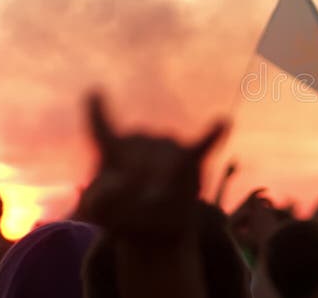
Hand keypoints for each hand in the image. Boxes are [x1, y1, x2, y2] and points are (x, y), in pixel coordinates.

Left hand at [79, 93, 228, 235]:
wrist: (153, 224)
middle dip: (136, 188)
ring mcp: (168, 145)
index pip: (101, 126)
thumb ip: (102, 197)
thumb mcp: (99, 211)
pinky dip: (213, 135)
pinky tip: (222, 122)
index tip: (95, 93)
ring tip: (155, 205)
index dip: (97, 112)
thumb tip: (124, 182)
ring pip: (167, 165)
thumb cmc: (121, 212)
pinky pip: (204, 143)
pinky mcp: (192, 157)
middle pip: (138, 160)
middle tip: (134, 209)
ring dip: (162, 190)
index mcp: (112, 147)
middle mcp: (141, 138)